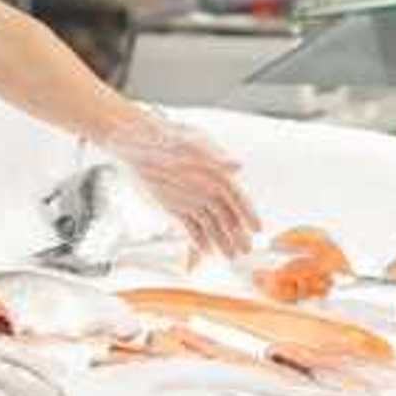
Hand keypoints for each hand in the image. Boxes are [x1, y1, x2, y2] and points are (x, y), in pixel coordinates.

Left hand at [101, 114, 259, 258]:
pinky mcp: (175, 211)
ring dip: (220, 242)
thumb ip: (215, 156)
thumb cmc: (167, 138)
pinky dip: (196, 244)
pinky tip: (202, 256)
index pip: (238, 197)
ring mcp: (192, 202)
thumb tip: (238, 165)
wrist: (137, 143)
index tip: (258, 228)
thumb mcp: (192, 143)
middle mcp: (208, 190)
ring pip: (211, 227)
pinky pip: (190, 231)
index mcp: (217, 174)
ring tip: (229, 257)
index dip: (249, 213)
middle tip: (244, 251)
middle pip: (227, 217)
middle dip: (237, 235)